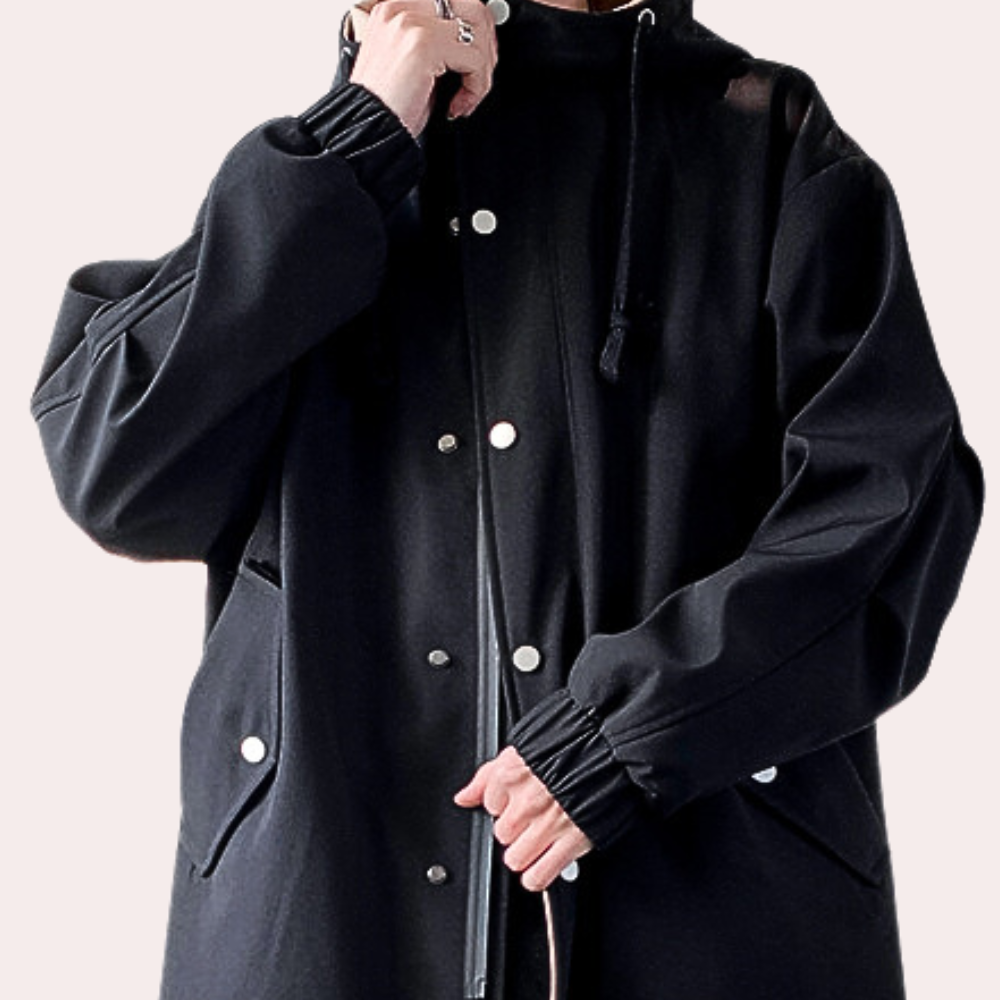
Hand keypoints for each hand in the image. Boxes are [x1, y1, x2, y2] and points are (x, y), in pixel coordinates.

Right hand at [348, 0, 498, 137]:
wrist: (367, 131)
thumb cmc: (388, 107)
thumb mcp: (413, 62)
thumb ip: (438, 40)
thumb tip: (478, 38)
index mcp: (396, 7)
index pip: (453, 1)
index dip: (475, 28)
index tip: (477, 60)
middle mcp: (400, 7)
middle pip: (471, 6)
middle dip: (486, 45)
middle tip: (479, 78)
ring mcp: (411, 21)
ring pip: (477, 30)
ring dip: (483, 70)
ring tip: (467, 95)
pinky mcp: (424, 43)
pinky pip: (474, 58)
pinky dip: (476, 87)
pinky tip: (457, 105)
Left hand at [453, 745, 593, 891]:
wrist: (609, 749)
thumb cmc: (569, 747)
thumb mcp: (520, 751)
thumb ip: (487, 776)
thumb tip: (463, 797)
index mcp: (511, 776)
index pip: (489, 806)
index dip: (503, 806)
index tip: (517, 803)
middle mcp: (526, 802)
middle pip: (501, 834)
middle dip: (514, 830)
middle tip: (530, 821)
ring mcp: (547, 824)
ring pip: (514, 859)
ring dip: (523, 854)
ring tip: (536, 842)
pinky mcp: (570, 842)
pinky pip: (538, 876)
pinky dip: (536, 876)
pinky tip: (541, 865)